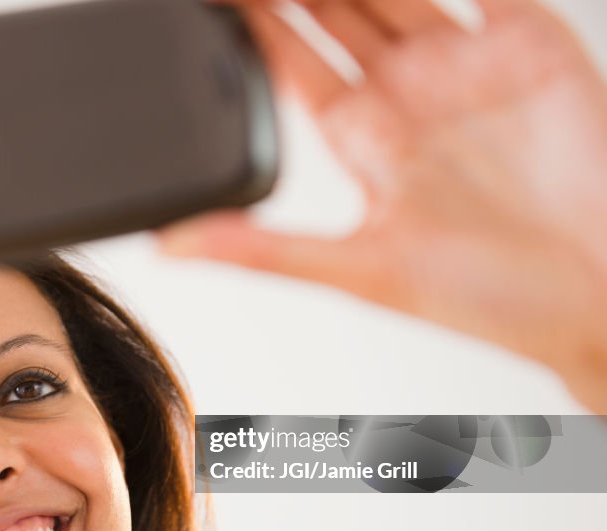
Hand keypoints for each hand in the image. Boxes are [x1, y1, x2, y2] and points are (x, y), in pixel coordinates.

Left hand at [159, 0, 606, 410]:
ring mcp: (466, 65)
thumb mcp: (362, 273)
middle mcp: (408, 95)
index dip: (248, 18)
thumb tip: (171, 248)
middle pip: (332, 6)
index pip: (288, 57)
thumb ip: (265, 251)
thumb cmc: (494, 298)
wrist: (603, 298)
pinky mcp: (528, 44)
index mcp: (365, 140)